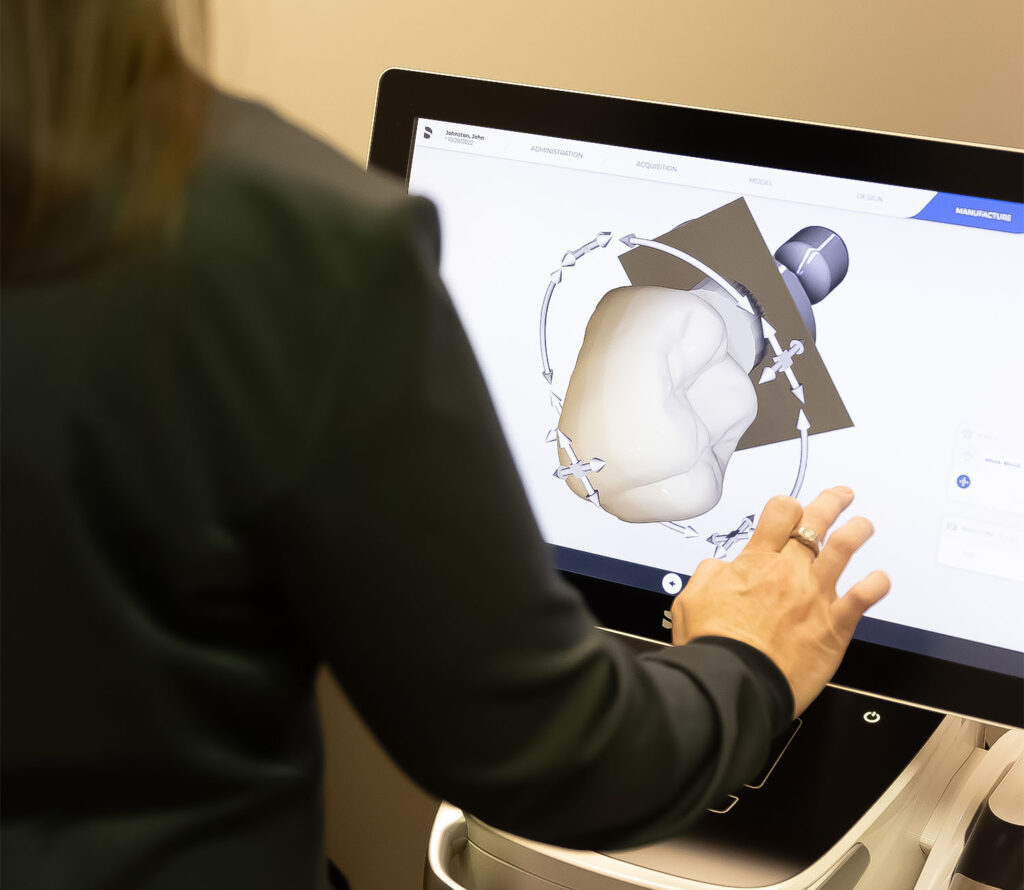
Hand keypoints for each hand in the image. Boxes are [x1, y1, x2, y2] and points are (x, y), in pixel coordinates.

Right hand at [670, 487, 889, 715]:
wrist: (736, 680)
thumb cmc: (713, 644)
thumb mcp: (692, 597)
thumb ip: (709, 573)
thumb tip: (720, 568)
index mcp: (756, 562)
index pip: (780, 514)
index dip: (787, 505)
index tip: (791, 509)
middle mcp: (789, 572)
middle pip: (816, 522)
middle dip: (830, 503)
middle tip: (841, 496)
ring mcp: (815, 595)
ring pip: (844, 548)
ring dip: (857, 531)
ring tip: (863, 525)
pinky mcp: (834, 625)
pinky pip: (864, 596)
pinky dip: (876, 584)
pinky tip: (881, 579)